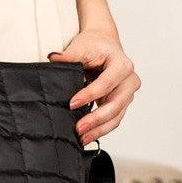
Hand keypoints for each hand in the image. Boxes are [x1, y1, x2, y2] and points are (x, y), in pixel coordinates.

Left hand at [48, 30, 140, 145]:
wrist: (104, 44)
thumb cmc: (94, 45)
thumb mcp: (81, 47)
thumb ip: (68, 55)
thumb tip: (53, 58)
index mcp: (122, 65)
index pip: (106, 84)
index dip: (89, 95)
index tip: (72, 104)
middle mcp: (130, 81)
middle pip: (115, 104)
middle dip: (96, 119)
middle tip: (78, 129)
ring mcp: (127, 94)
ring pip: (116, 116)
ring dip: (99, 129)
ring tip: (82, 138)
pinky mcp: (121, 103)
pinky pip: (113, 119)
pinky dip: (101, 129)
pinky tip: (88, 136)